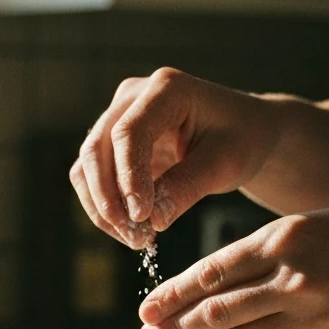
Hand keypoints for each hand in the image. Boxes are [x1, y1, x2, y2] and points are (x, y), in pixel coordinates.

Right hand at [69, 69, 273, 247]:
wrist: (242, 134)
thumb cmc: (240, 140)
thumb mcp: (224, 164)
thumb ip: (187, 188)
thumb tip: (152, 220)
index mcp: (166, 89)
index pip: (128, 132)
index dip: (128, 178)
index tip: (141, 217)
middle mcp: (133, 98)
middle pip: (96, 149)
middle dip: (108, 199)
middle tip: (135, 237)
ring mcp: (119, 119)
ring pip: (86, 167)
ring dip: (103, 209)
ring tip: (136, 240)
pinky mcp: (114, 146)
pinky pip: (94, 180)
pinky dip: (107, 209)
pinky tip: (133, 232)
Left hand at [138, 204, 328, 328]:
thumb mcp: (313, 224)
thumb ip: (266, 252)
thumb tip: (212, 285)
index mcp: (286, 237)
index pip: (213, 271)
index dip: (174, 295)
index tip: (147, 309)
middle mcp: (294, 276)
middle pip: (218, 309)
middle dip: (176, 327)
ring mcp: (311, 313)